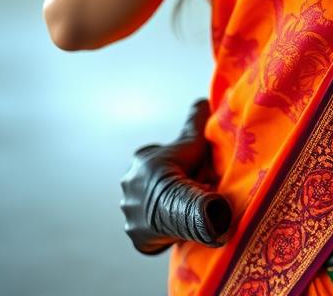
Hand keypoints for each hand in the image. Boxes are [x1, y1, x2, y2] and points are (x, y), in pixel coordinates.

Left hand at [120, 99, 232, 255]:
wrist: (177, 212)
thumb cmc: (183, 172)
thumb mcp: (193, 142)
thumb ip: (195, 120)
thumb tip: (203, 100)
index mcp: (140, 161)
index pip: (156, 158)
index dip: (175, 162)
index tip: (189, 169)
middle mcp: (129, 185)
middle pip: (152, 182)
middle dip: (166, 185)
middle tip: (189, 190)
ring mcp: (129, 211)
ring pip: (149, 205)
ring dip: (162, 207)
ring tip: (184, 210)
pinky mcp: (133, 232)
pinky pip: (148, 228)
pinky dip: (159, 227)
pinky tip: (176, 226)